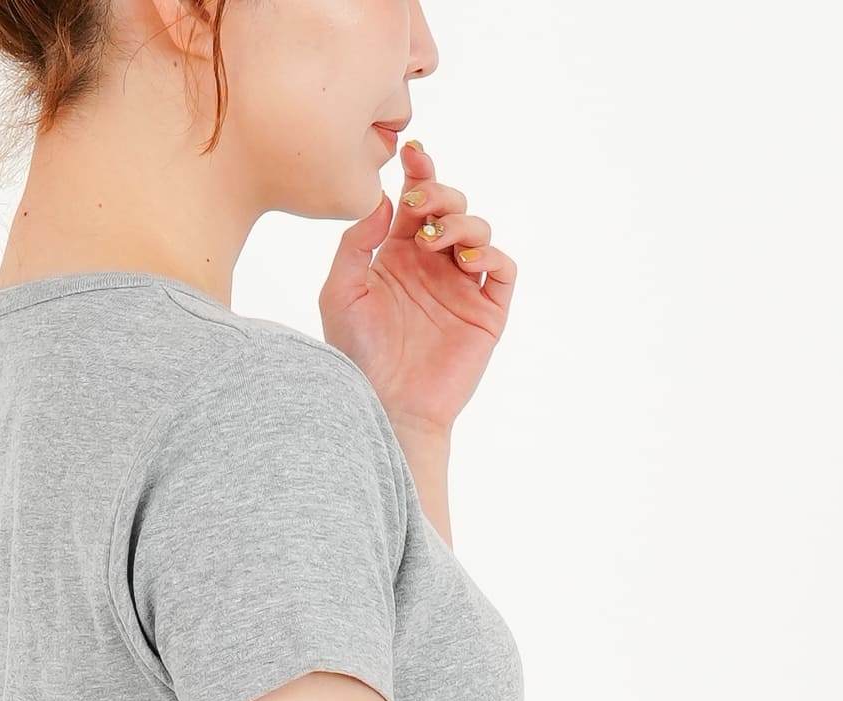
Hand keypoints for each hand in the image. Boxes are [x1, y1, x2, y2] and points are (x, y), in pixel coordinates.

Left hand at [318, 139, 516, 442]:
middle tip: (418, 207)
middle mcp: (432, 266)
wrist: (383, 404)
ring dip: (461, 222)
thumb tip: (384, 200)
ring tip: (435, 241)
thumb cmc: (355, 355)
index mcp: (397, 256)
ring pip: (479, 229)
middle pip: (451, 206)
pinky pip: (502, 268)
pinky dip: (491, 252)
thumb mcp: (339, 293)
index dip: (419, 174)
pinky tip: (466, 257)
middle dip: (439, 194)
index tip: (412, 153)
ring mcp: (461, 287)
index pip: (415, 203)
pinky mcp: (485, 311)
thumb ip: (355, 244)